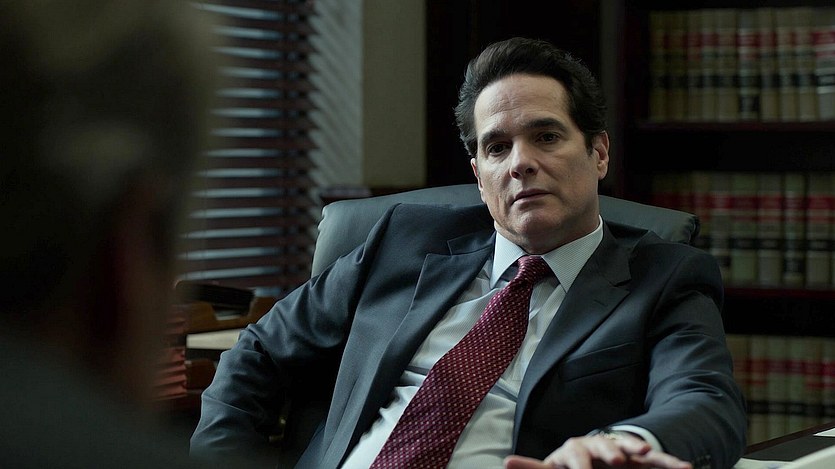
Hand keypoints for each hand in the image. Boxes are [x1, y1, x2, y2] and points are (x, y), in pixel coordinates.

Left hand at [503, 433, 692, 468]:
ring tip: (650, 457)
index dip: (575, 462)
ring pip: (632, 450)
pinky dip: (667, 462)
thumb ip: (535, 468)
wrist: (600, 458)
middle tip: (615, 461)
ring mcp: (621, 454)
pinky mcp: (639, 460)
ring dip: (641, 452)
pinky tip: (685, 467)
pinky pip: (655, 460)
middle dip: (611, 452)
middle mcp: (598, 449)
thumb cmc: (572, 464)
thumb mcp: (556, 468)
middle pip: (604, 447)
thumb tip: (507, 461)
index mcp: (575, 452)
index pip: (574, 454)